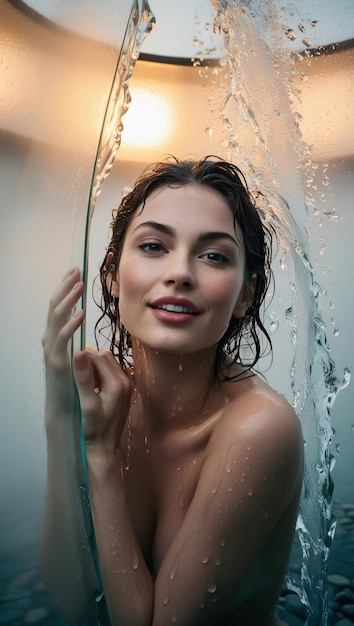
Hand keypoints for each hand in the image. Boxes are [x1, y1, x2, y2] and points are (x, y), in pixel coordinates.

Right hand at [42, 268, 83, 415]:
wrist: (64, 412)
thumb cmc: (72, 384)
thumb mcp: (75, 357)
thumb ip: (75, 340)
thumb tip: (81, 324)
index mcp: (56, 338)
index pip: (58, 307)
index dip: (64, 289)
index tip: (75, 272)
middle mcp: (51, 341)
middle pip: (55, 308)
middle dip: (64, 288)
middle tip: (75, 269)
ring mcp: (53, 351)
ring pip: (57, 320)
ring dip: (68, 301)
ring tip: (79, 285)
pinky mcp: (57, 364)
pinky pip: (63, 341)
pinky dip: (71, 326)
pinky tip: (80, 315)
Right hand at [72, 348, 130, 454]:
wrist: (103, 448)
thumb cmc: (93, 430)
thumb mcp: (87, 405)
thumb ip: (84, 379)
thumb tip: (79, 354)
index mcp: (118, 384)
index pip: (98, 357)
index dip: (82, 357)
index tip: (68, 363)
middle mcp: (125, 381)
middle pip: (104, 357)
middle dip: (88, 360)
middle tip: (72, 369)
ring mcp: (125, 384)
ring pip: (107, 362)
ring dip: (92, 365)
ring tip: (78, 377)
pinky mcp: (122, 389)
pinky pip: (109, 371)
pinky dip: (97, 372)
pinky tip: (87, 384)